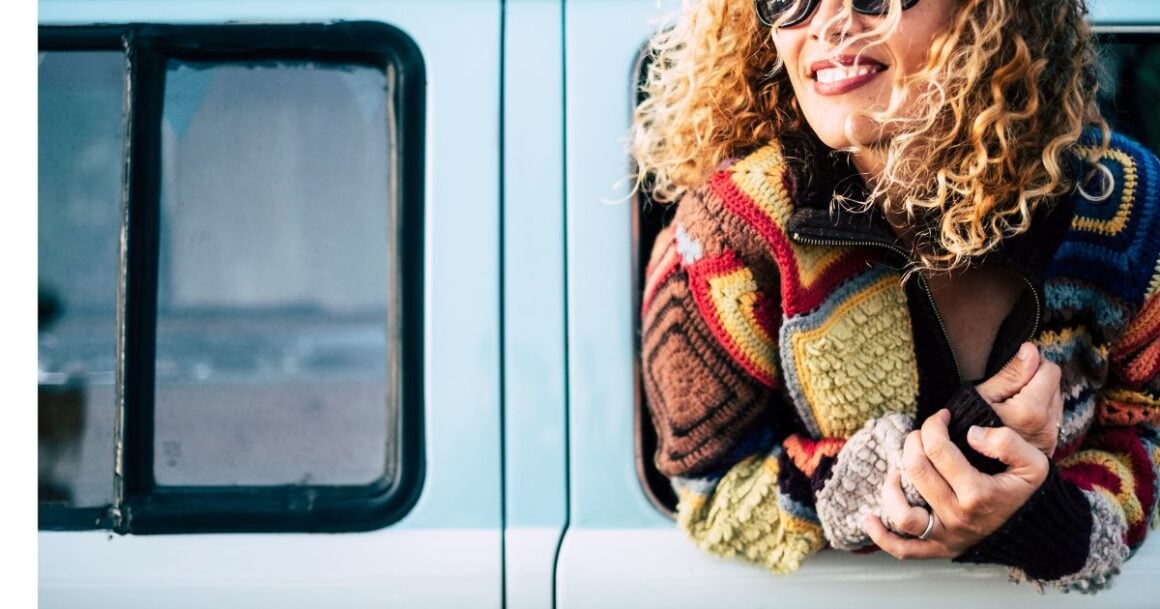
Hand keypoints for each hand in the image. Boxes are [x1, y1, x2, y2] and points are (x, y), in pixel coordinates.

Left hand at [864, 409, 1048, 558]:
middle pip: (917, 470)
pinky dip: (881, 536)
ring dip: (892, 486)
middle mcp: (957, 516)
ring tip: (899, 471)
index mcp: (978, 493)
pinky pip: (902, 549)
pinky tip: (870, 518)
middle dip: (913, 442)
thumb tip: (971, 434)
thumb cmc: (1025, 493)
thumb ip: (1007, 442)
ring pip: (903, 514)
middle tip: (921, 436)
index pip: (938, 449)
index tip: (941, 418)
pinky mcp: (937, 548)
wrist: (1032, 531)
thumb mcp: (1033, 463)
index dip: (934, 425)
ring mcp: (945, 535)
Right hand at [975, 342, 1063, 455]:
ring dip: (1039, 394)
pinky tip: (1018, 417)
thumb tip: (1030, 350)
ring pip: (1055, 400)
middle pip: (1055, 384)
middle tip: (1009, 388)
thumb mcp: (982, 398)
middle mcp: (1046, 425)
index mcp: (1030, 410)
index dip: (1031, 363)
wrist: (972, 473)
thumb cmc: (967, 431)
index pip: (1049, 370)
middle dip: (1036, 378)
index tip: (1012, 369)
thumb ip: (1010, 374)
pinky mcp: (1049, 446)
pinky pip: (1052, 417)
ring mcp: (1050, 437)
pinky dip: (1040, 410)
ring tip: (1012, 403)